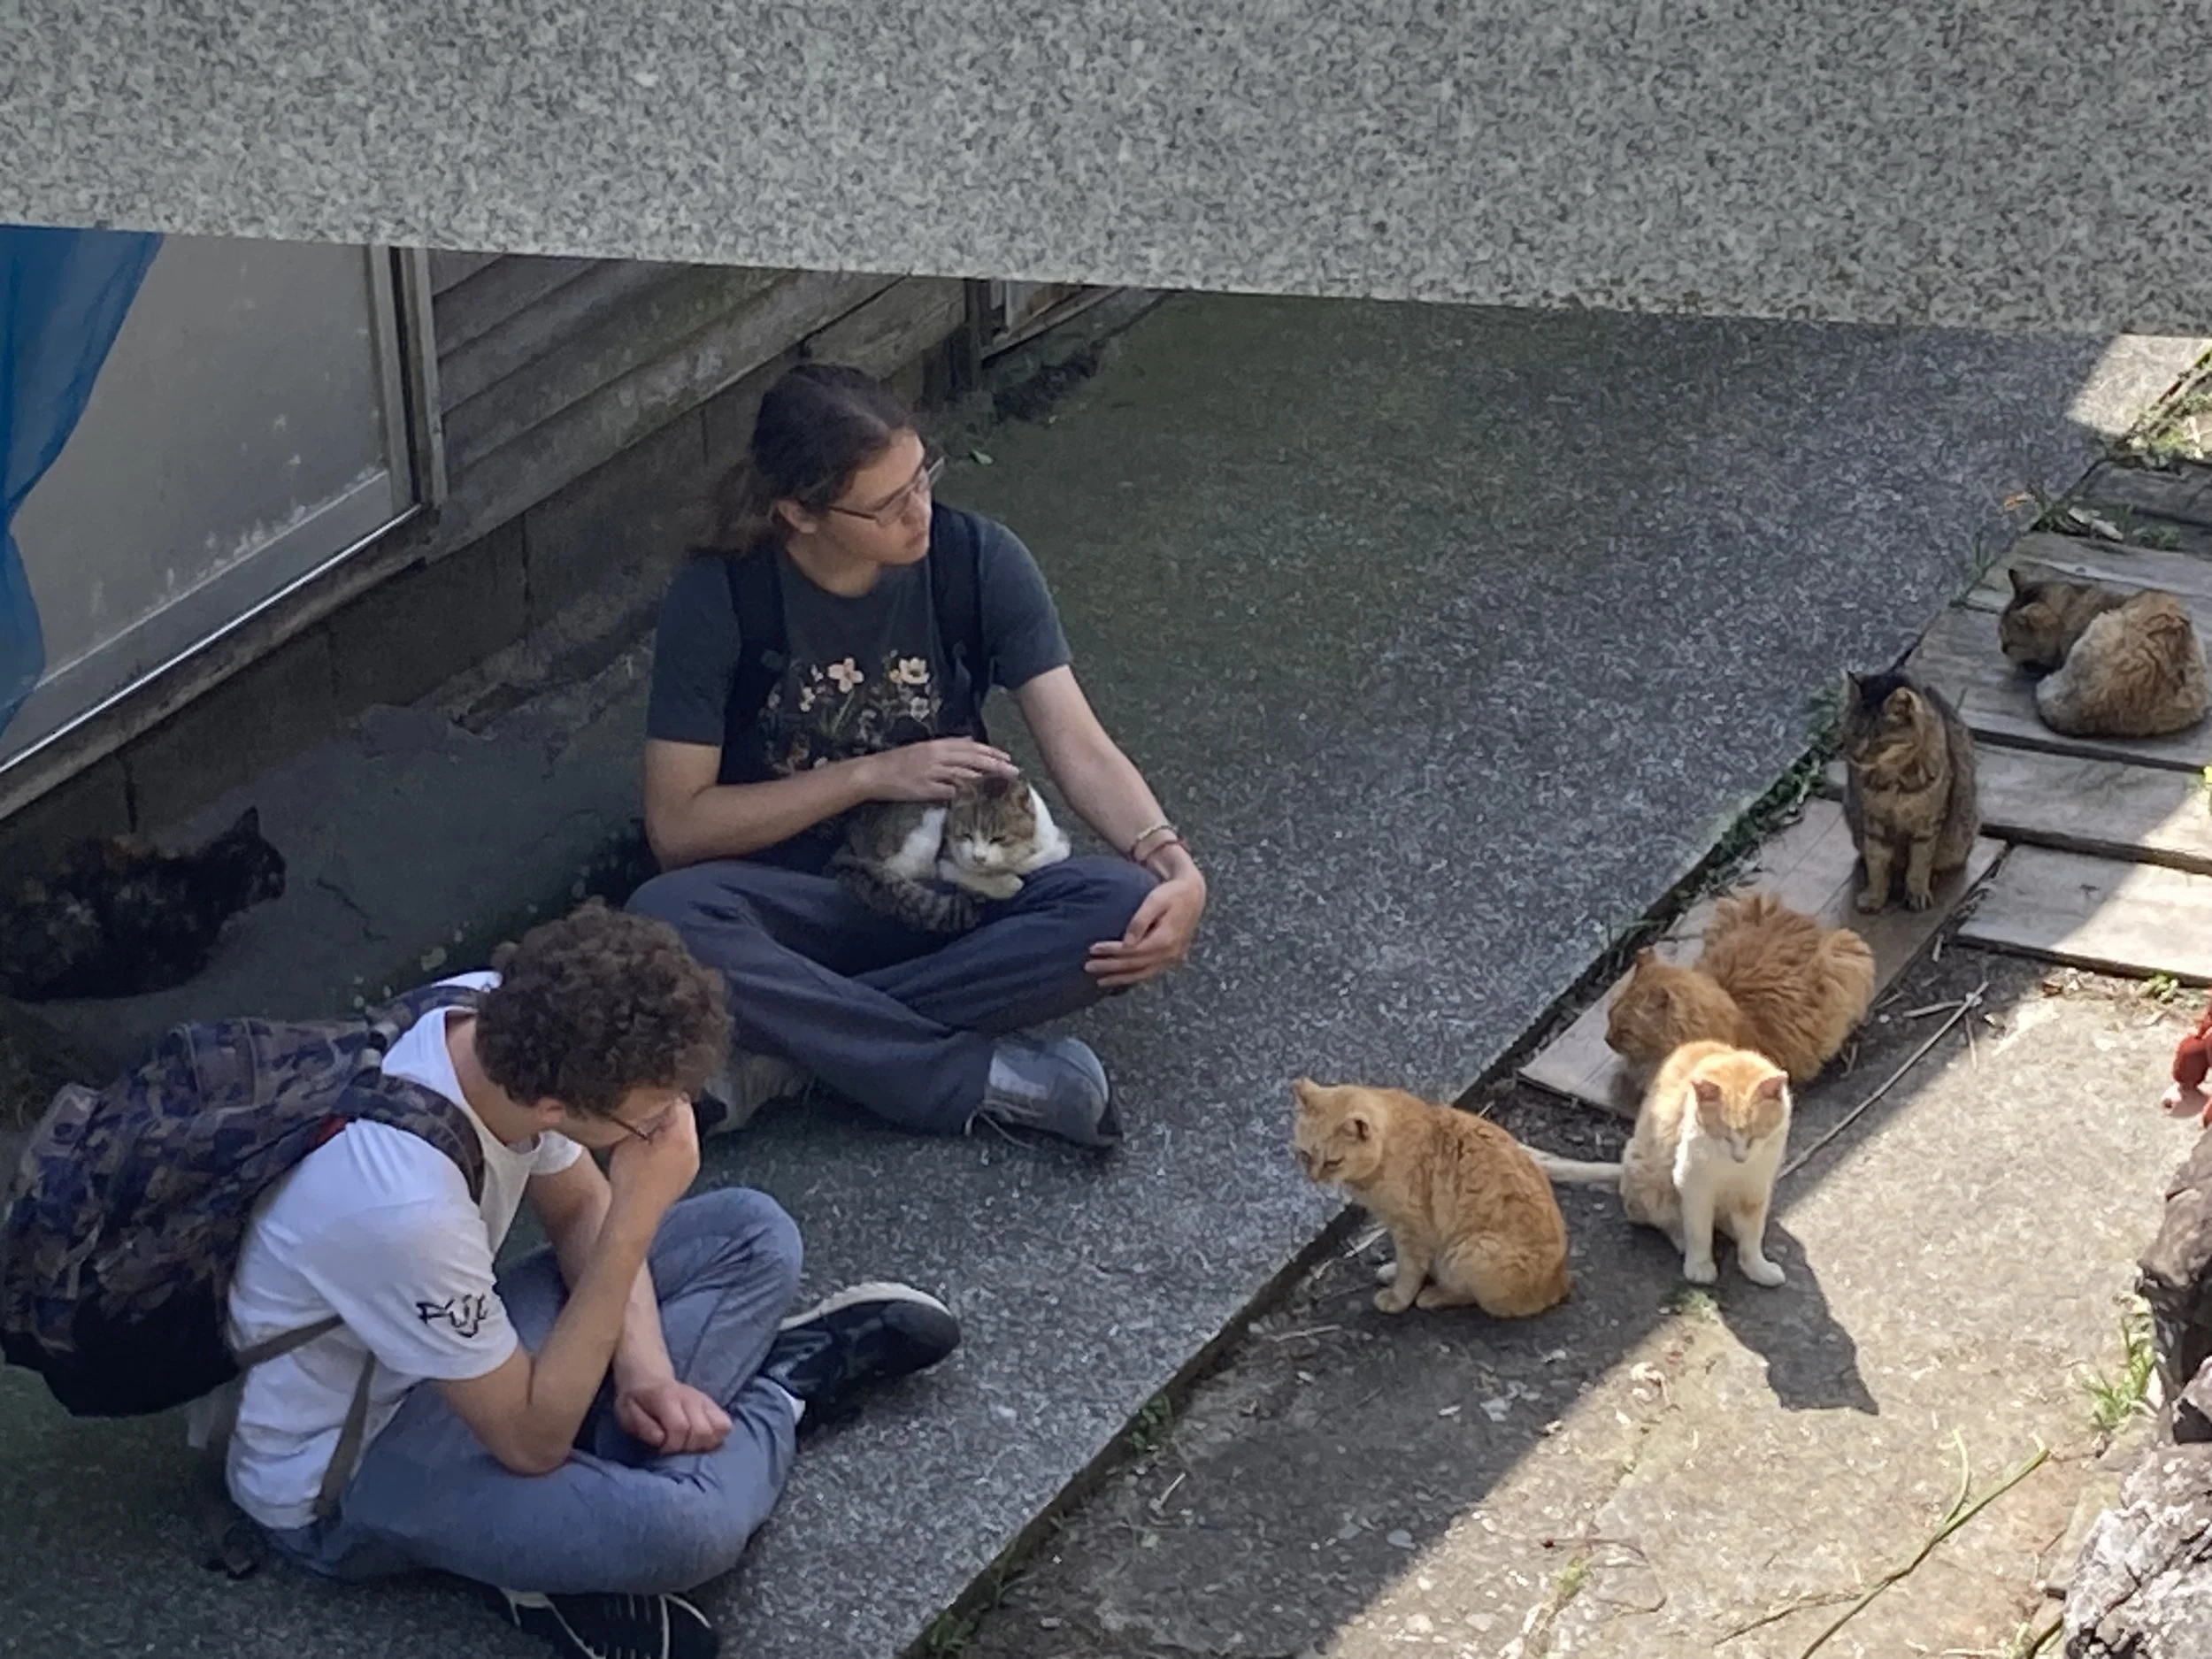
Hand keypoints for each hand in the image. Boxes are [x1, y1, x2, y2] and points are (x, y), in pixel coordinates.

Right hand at [605, 1099, 700, 1222]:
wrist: (634, 1216)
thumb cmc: (628, 1179)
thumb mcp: (627, 1138)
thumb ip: (639, 1114)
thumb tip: (644, 1098)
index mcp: (682, 1137)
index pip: (680, 1100)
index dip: (661, 1093)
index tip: (647, 1092)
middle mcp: (694, 1148)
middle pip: (685, 1115)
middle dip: (666, 1109)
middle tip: (645, 1108)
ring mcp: (693, 1162)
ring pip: (685, 1131)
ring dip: (669, 1126)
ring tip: (647, 1129)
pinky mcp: (688, 1172)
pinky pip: (683, 1147)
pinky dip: (671, 1142)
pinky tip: (653, 1148)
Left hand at [614, 1376, 731, 1454]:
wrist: (649, 1377)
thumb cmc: (636, 1400)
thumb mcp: (627, 1413)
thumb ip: (643, 1427)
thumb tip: (661, 1440)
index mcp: (667, 1398)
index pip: (680, 1427)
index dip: (672, 1445)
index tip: (662, 1450)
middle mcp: (691, 1398)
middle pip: (703, 1430)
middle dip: (689, 1447)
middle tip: (676, 1449)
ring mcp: (705, 1400)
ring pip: (720, 1428)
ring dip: (705, 1444)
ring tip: (689, 1446)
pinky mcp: (712, 1405)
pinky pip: (726, 1425)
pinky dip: (717, 1437)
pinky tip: (701, 1441)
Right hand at [856, 739, 1018, 802]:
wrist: (875, 773)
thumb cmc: (899, 761)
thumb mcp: (924, 747)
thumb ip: (948, 745)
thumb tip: (969, 741)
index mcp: (937, 745)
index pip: (970, 747)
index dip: (990, 751)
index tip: (1007, 757)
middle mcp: (937, 756)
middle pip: (972, 760)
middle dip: (995, 765)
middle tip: (1013, 771)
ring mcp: (932, 773)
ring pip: (964, 775)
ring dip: (985, 780)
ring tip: (1001, 785)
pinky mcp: (926, 789)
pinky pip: (949, 791)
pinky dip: (964, 793)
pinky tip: (977, 798)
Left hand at [1086, 868, 1206, 989]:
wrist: (1193, 894)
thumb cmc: (1172, 893)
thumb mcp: (1155, 900)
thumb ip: (1140, 921)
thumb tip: (1126, 943)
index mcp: (1165, 939)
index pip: (1133, 951)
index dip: (1111, 952)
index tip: (1092, 949)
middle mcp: (1170, 953)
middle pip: (1135, 965)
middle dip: (1111, 967)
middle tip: (1088, 967)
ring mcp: (1173, 958)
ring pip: (1143, 974)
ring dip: (1121, 978)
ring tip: (1100, 981)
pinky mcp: (1173, 958)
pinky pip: (1151, 972)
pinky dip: (1134, 977)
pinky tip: (1120, 979)